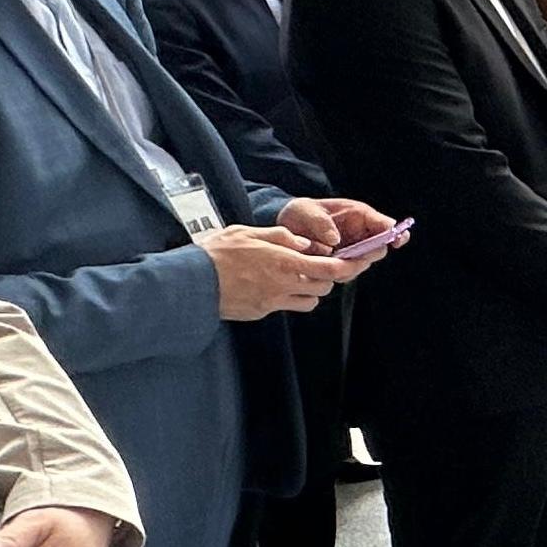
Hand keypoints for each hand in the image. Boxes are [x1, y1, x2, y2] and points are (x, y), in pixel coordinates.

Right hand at [200, 223, 345, 320]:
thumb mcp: (248, 233)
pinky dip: (289, 298)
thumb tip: (303, 243)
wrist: (190, 283)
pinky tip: (273, 286)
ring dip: (310, 290)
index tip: (356, 263)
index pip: (329, 269)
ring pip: (309, 301)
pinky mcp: (261, 313)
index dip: (348, 267)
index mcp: (283, 263)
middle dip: (327, 276)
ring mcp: (272, 302)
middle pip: (324, 287)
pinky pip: (286, 307)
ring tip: (295, 276)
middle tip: (317, 264)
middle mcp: (283, 285)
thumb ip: (280, 237)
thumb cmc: (216, 254)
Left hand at [275, 196, 402, 282]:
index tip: (397, 241)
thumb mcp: (306, 211)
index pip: (386, 225)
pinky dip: (337, 274)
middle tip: (347, 257)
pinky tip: (321, 266)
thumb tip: (335, 241)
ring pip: (362, 264)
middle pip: (378, 250)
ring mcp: (354, 250)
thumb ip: (320, 223)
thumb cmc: (301, 212)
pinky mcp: (344, 263)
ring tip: (324, 259)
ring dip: (348, 267)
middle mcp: (361, 234)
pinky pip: (348, 274)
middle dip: (367, 256)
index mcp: (359, 216)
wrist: (288, 226)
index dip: (396, 233)